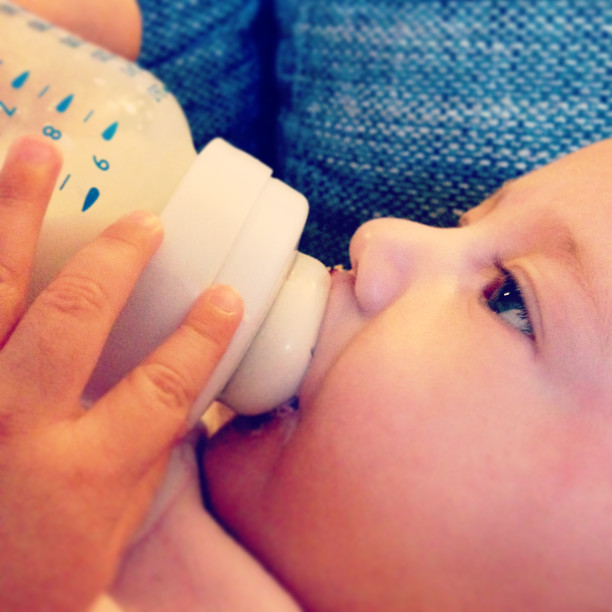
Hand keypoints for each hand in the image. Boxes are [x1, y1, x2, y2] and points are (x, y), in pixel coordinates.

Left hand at [0, 136, 242, 611]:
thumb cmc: (36, 577)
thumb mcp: (114, 526)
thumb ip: (147, 454)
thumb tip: (178, 395)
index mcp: (84, 467)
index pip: (164, 384)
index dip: (203, 335)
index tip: (228, 295)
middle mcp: (16, 424)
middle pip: (74, 314)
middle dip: (118, 259)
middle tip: (146, 222)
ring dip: (16, 212)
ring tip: (38, 151)